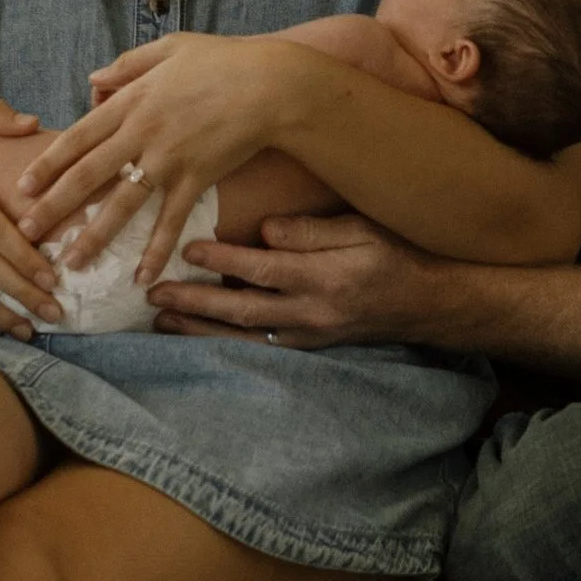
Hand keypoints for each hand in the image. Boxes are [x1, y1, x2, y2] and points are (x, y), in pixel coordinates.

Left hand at [18, 34, 306, 283]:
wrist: (271, 84)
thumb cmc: (224, 59)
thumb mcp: (171, 47)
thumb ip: (127, 64)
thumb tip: (91, 81)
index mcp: (132, 100)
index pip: (78, 136)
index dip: (48, 163)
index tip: (21, 187)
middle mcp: (142, 133)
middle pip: (88, 174)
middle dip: (54, 206)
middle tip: (26, 232)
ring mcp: (168, 159)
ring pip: (121, 203)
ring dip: (93, 236)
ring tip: (70, 262)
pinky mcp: (196, 179)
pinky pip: (171, 220)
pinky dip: (156, 250)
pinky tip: (141, 278)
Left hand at [153, 213, 452, 351]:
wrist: (425, 304)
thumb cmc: (395, 255)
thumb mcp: (364, 229)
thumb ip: (315, 231)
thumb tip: (267, 230)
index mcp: (326, 279)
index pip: (265, 269)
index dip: (224, 260)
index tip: (188, 248)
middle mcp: (313, 314)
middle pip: (243, 311)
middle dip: (195, 304)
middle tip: (155, 295)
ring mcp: (308, 338)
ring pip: (244, 339)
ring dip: (200, 331)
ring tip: (161, 321)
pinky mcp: (308, 349)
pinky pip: (259, 351)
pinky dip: (224, 345)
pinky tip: (197, 338)